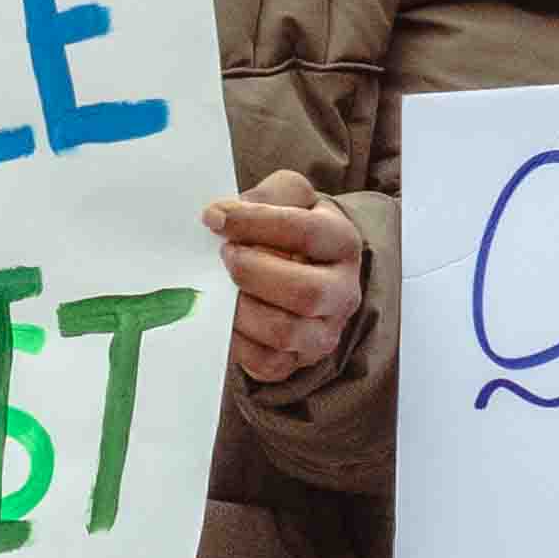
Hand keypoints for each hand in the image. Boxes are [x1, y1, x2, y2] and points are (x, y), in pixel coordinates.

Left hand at [205, 180, 365, 388]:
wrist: (299, 269)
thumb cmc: (289, 230)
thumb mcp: (288, 197)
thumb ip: (267, 195)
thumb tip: (224, 213)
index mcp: (343, 243)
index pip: (305, 232)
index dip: (255, 223)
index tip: (215, 217)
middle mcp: (344, 291)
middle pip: (305, 292)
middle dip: (252, 272)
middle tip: (224, 255)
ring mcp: (324, 332)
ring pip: (284, 332)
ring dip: (241, 308)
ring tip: (221, 286)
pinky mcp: (297, 361)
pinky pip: (265, 363)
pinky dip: (236, 341)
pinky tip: (222, 316)